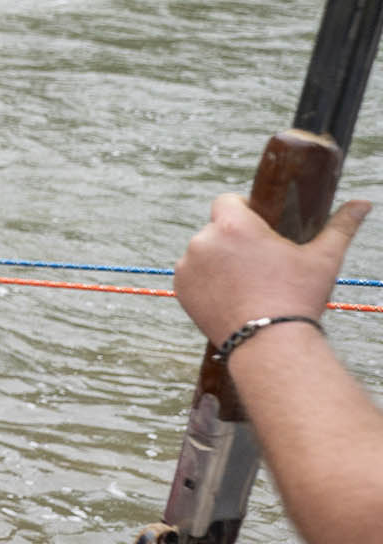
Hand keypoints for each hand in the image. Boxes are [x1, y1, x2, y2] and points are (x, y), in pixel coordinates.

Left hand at [175, 194, 365, 344]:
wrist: (269, 343)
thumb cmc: (298, 296)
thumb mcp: (324, 258)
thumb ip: (341, 226)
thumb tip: (363, 203)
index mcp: (233, 225)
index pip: (228, 200)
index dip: (244, 208)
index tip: (259, 224)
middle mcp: (203, 241)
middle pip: (217, 228)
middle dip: (235, 238)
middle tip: (259, 260)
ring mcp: (188, 266)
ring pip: (204, 252)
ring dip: (219, 259)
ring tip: (247, 281)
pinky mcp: (180, 288)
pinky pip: (192, 274)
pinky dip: (207, 280)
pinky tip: (231, 293)